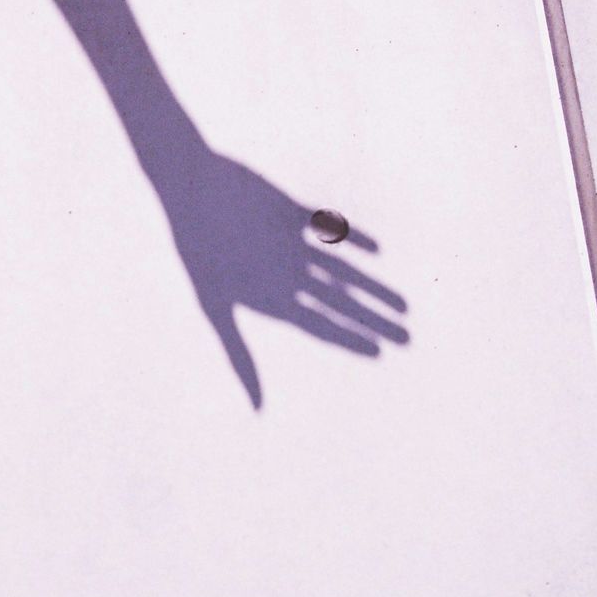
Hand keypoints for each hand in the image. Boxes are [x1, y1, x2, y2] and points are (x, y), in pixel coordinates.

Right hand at [159, 149, 408, 407]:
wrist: (189, 187)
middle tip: (407, 337)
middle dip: (372, 320)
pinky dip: (350, 238)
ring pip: (341, 271)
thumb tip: (258, 409)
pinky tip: (375, 252)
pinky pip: (327, 227)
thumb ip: (239, 354)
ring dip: (372, 287)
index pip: (319, 326)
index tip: (381, 352)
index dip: (349, 340)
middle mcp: (283, 275)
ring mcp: (288, 244)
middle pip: (338, 304)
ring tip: (404, 306)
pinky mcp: (290, 213)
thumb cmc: (197, 246)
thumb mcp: (216, 306)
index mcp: (268, 299)